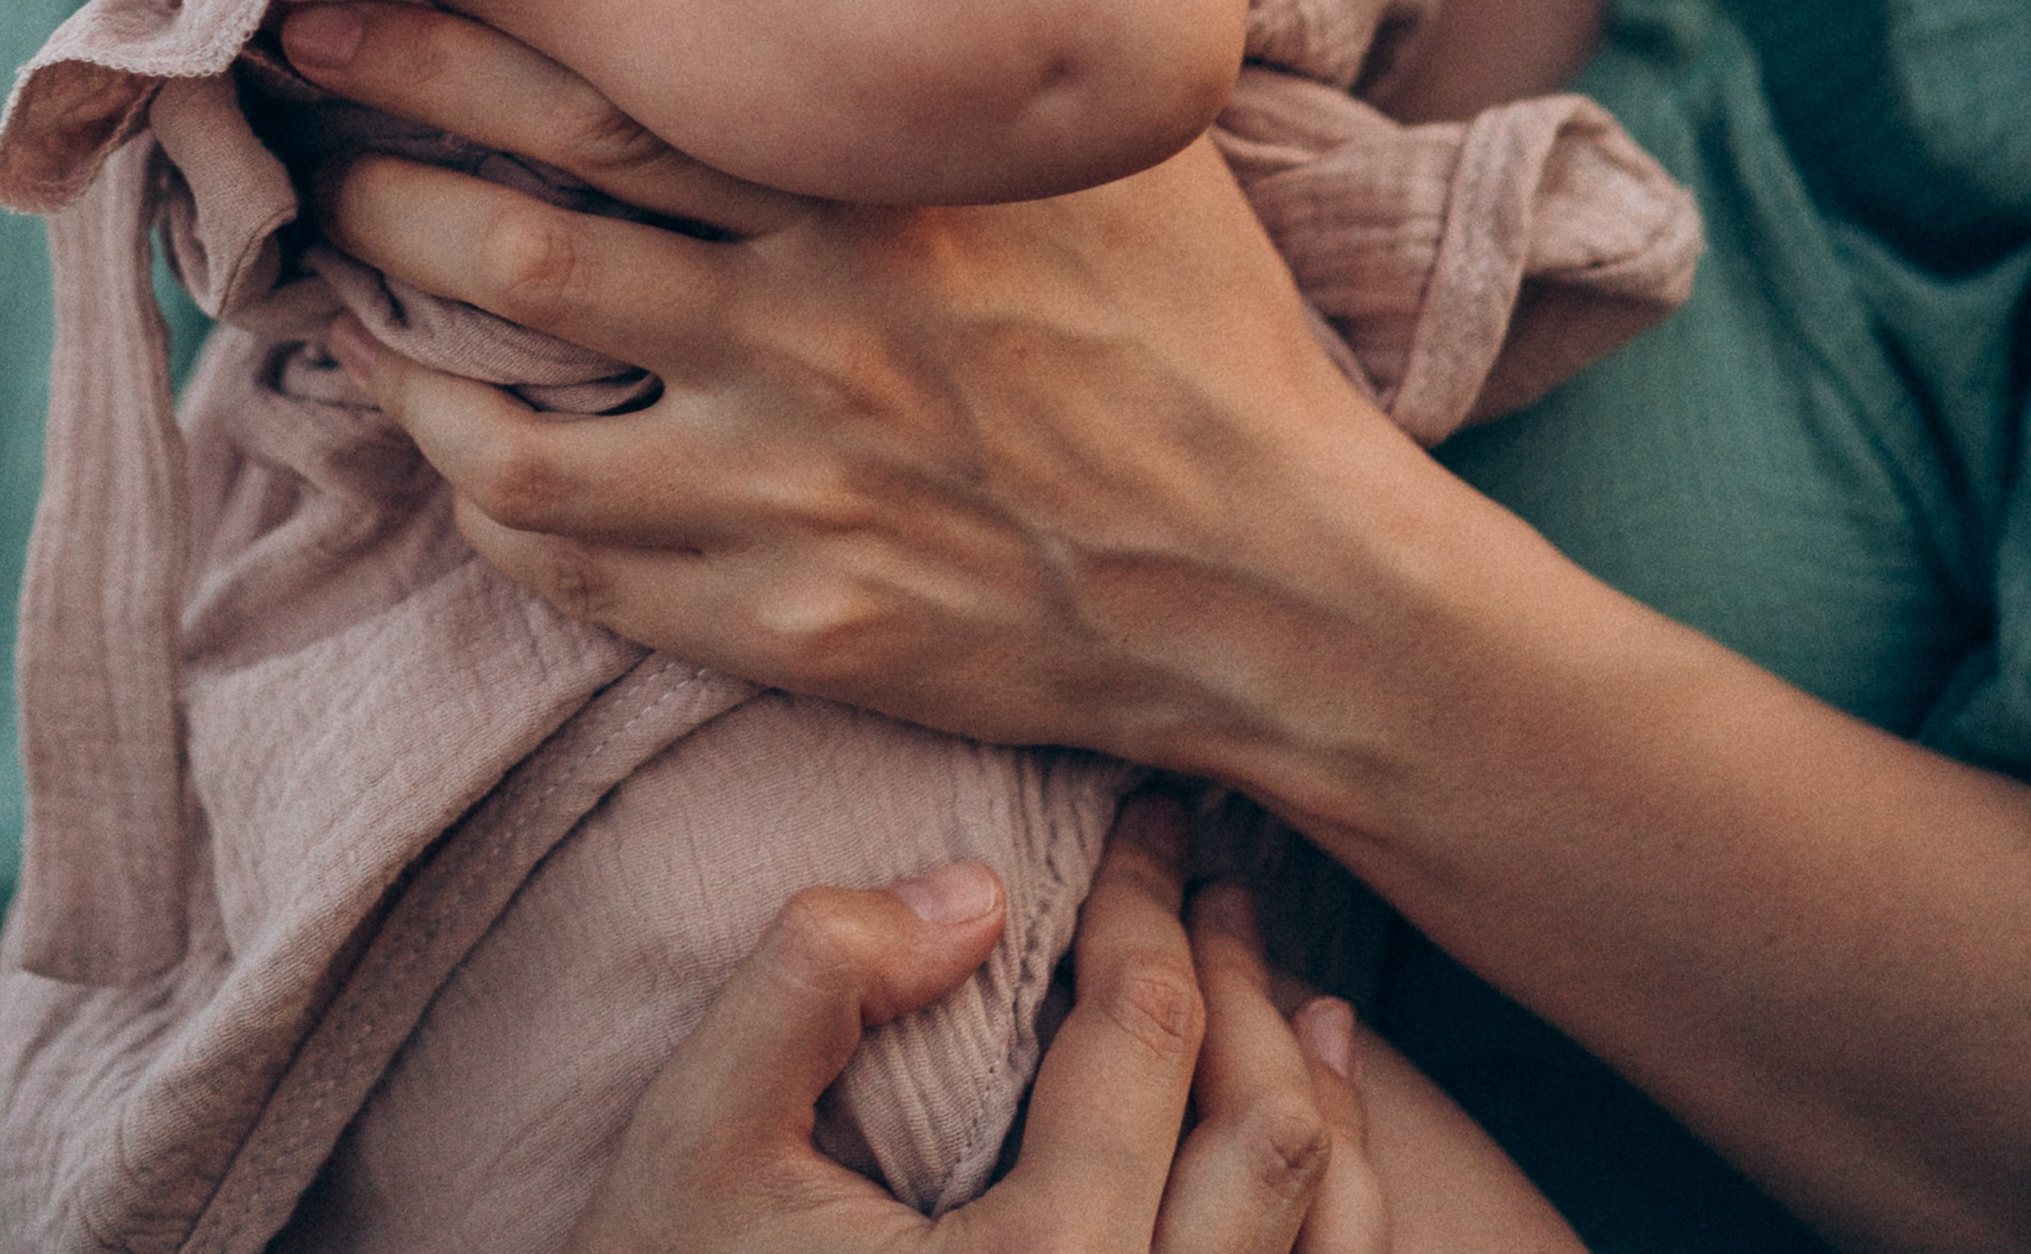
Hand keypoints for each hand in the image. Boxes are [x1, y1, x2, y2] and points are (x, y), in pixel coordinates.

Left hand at [292, 0, 1416, 769]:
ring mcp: (789, 488)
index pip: (604, 82)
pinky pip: (571, 565)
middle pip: (518, 234)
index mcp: (875, 182)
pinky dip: (481, 499)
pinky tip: (447, 449)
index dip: (440, 35)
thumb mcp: (1093, 134)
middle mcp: (813, 326)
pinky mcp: (786, 619)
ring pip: (509, 417)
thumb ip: (948, 49)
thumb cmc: (1193, 319)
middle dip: (370, 164)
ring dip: (394, 342)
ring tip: (336, 286)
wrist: (1275, 572)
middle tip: (285, 115)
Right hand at [565, 801, 1383, 1253]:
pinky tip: (1302, 1157)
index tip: (1146, 819)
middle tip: (1208, 884)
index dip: (1148, 900)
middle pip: (1269, 1134)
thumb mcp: (701, 1132)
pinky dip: (1329, 1226)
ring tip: (1301, 1001)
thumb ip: (817, 976)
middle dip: (1245, 982)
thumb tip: (980, 889)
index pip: (1146, 1032)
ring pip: (1327, 1248)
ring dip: (1322, 1107)